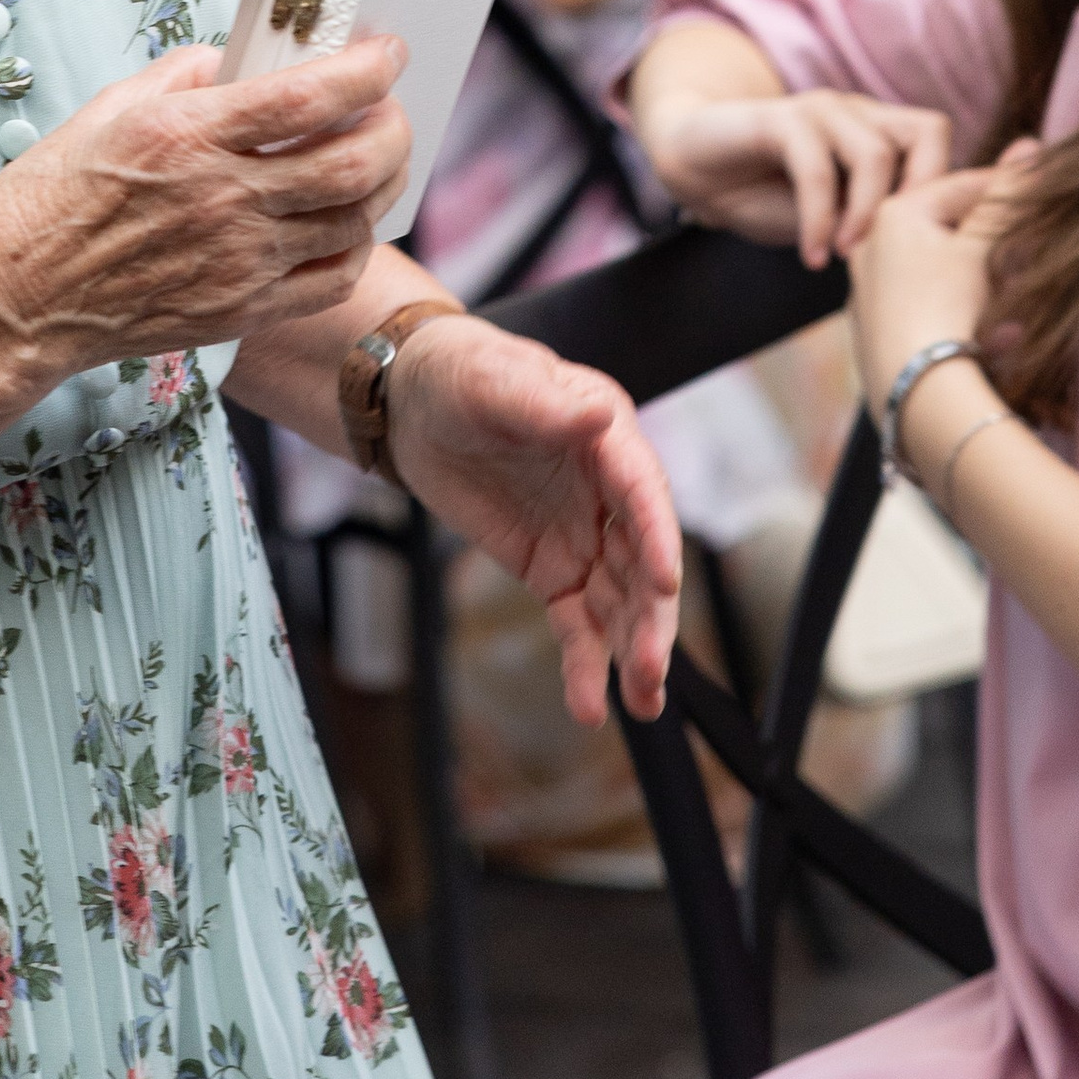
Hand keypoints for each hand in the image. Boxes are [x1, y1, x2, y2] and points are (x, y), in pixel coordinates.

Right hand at [0, 35, 413, 377]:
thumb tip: (247, 59)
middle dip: (394, 127)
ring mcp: (237, 263)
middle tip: (392, 108)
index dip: (365, 71)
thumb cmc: (51, 199)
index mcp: (187, 136)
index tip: (386, 53)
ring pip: (353, 222)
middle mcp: (222, 201)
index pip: (306, 98)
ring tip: (377, 159)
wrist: (15, 299)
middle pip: (352, 163)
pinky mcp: (240, 311)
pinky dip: (355, 246)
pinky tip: (346, 223)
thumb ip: (188, 75)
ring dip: (383, 183)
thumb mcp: (111, 107)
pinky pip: (331, 281)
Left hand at [385, 317, 681, 726]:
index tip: (665, 582)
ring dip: (631, 651)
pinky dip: (585, 662)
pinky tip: (589, 704)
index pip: (643, 492)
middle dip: (651, 616)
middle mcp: (608, 492)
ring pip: (620, 602)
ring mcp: (584, 535)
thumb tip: (598, 415)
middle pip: (643, 561)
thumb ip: (542, 403)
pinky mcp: (553, 569)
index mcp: (606, 436)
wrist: (414, 405)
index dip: (657, 536)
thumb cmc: (460, 374)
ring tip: (641, 704)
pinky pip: (577, 623)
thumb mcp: (491, 381)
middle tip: (650, 669)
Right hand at [642, 77, 953, 266]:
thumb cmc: (770, 197)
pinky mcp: (777, 119)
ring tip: (845, 259)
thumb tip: (927, 257)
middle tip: (897, 252)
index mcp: (878, 130)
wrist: (697, 170)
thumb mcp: (834, 217)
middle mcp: (857, 112)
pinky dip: (818, 218)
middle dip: (920, 198)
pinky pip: (814, 166)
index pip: (937, 141)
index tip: (931, 251)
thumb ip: (874, 222)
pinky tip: (812, 256)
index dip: (947, 189)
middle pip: (926, 133)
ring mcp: (819, 110)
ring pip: (873, 153)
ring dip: (866, 216)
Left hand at [845, 146, 1037, 413]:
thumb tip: (1030, 144)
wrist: (917, 392)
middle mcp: (870, 246)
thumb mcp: (983, 245)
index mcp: (892, 214)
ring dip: (982, 283)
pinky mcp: (875, 334)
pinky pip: (929, 311)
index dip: (1007, 187)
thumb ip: (1007, 197)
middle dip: (995, 242)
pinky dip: (961, 316)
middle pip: (949, 230)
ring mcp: (869, 292)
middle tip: (1030, 251)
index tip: (1044, 189)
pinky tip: (992, 338)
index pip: (961, 186)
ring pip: (941, 273)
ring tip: (1012, 304)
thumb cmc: (950, 306)